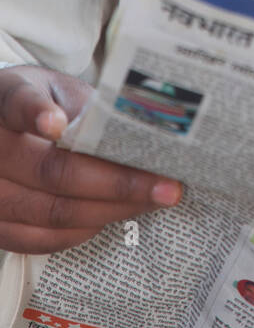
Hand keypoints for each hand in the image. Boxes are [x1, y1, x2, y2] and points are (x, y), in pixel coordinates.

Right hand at [0, 64, 182, 254]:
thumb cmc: (40, 102)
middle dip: (116, 183)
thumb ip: (85, 105)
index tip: (57, 122)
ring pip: (51, 213)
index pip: (18, 104)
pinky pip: (39, 240)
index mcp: (6, 99)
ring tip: (151, 203)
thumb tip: (141, 132)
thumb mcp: (57, 88)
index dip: (36, 114)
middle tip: (164, 186)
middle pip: (52, 172)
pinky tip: (113, 215)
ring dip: (109, 211)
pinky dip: (82, 231)